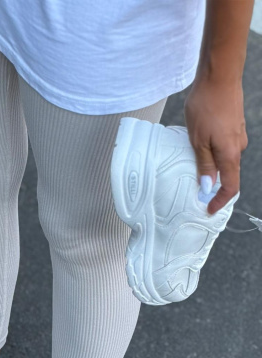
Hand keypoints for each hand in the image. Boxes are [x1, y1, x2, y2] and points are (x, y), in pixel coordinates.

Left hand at [183, 76, 247, 214]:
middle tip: (195, 192)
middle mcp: (238, 147)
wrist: (219, 75)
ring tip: (193, 168)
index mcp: (231, 154)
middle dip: (213, 185)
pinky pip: (224, 146)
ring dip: (211, 167)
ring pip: (225, 159)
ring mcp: (237, 135)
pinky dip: (213, 153)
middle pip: (228, 174)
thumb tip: (208, 187)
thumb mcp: (198, 140)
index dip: (220, 200)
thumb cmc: (207, 105)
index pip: (231, 186)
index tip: (208, 209)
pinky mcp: (233, 126)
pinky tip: (199, 147)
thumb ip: (205, 165)